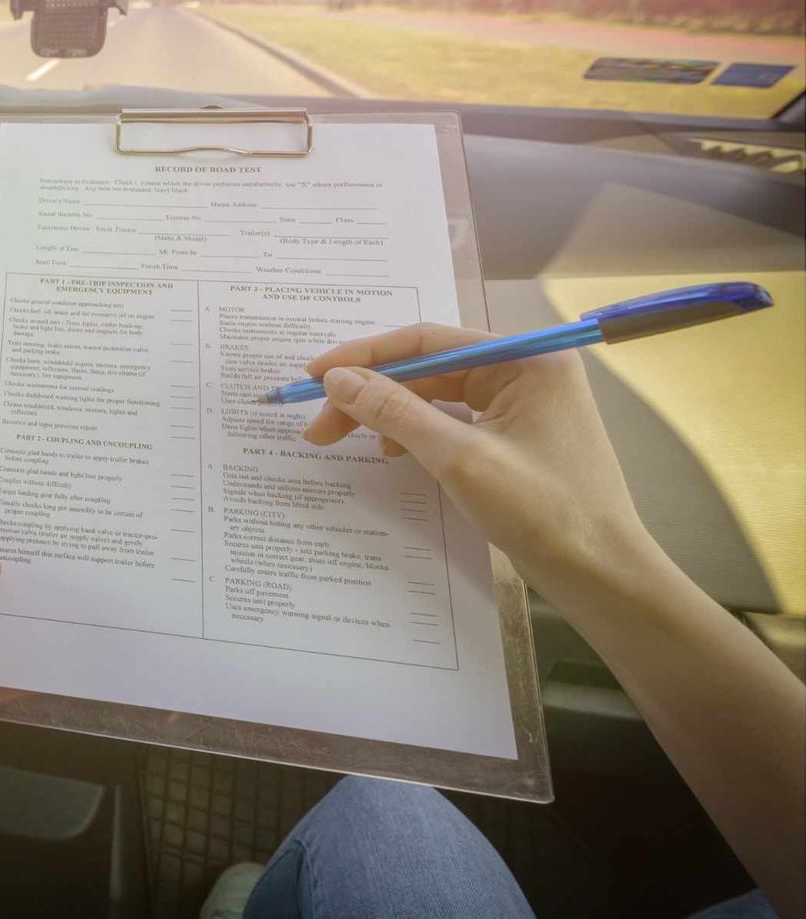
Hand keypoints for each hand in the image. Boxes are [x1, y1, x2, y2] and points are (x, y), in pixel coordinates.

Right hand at [301, 324, 651, 604]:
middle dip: (372, 392)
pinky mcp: (517, 437)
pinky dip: (416, 434)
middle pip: (429, 368)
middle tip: (320, 425)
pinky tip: (394, 452)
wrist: (604, 577)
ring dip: (389, 414)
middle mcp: (527, 371)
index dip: (366, 357)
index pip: (429, 340)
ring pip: (437, 396)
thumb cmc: (543, 512)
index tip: (314, 377)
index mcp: (527, 360)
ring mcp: (524, 405)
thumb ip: (394, 411)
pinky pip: (453, 421)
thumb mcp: (459, 458)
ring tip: (346, 441)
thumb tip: (336, 379)